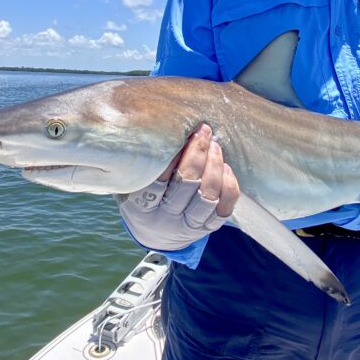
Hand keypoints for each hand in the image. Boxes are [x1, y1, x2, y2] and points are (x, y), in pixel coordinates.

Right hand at [117, 124, 239, 250]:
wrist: (153, 235)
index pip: (156, 179)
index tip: (180, 131)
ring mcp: (187, 226)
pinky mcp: (206, 229)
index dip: (170, 155)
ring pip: (207, 196)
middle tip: (202, 131)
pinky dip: (229, 187)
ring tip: (215, 145)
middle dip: (197, 153)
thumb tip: (154, 123)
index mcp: (141, 206)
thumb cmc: (140, 197)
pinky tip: (226, 168)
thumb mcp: (130, 184)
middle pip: (186, 184)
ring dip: (215, 166)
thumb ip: (140, 162)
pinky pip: (224, 209)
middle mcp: (165, 219)